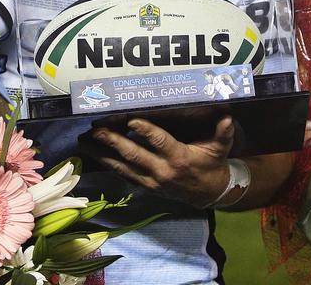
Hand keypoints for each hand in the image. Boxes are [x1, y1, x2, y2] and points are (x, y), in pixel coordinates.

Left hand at [91, 116, 235, 207]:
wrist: (208, 194)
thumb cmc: (212, 165)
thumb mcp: (220, 149)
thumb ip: (222, 133)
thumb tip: (227, 116)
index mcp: (179, 158)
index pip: (160, 142)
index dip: (145, 131)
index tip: (129, 119)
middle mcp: (161, 171)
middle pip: (133, 154)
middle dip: (112, 141)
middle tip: (95, 128)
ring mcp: (150, 181)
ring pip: (121, 166)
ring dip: (101, 154)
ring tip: (83, 141)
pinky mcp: (144, 186)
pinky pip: (122, 174)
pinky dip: (106, 164)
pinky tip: (91, 154)